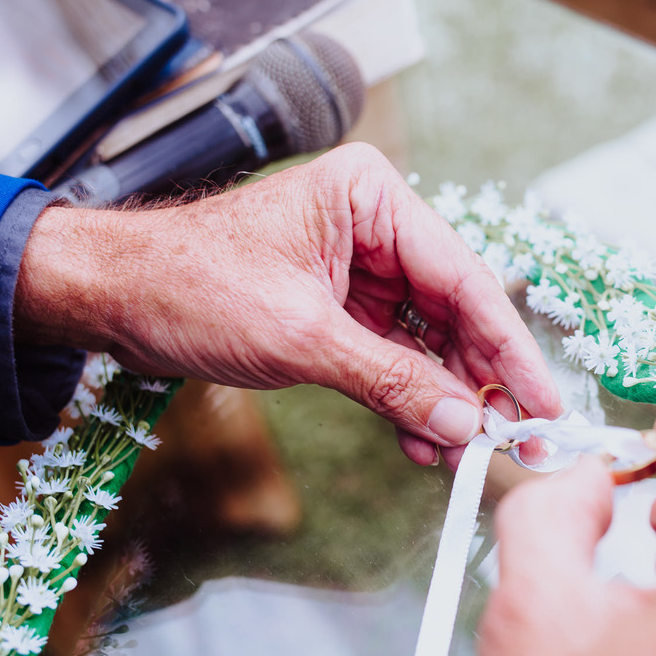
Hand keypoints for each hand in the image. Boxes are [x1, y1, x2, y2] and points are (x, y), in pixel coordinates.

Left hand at [15, 143, 560, 465]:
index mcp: (373, 199)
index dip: (510, 349)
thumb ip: (392, 382)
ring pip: (427, 345)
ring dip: (444, 403)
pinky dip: (406, 403)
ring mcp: (360, 273)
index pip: (465, 280)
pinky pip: (392, 362)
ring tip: (464, 456)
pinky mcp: (340, 312)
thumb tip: (467, 425)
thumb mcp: (302, 337)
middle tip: (519, 442)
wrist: (110, 298)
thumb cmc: (190, 286)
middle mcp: (376, 229)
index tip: (545, 401)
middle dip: (482, 383)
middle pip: (455, 315)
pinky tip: (422, 443)